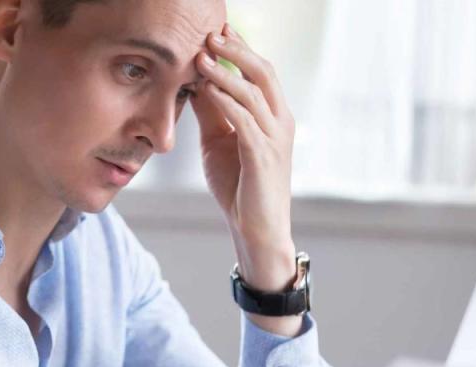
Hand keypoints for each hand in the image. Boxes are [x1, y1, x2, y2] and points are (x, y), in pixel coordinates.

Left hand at [191, 24, 301, 334]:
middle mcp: (280, 121)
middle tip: (212, 33)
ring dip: (225, 72)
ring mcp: (275, 138)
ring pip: (253, 93)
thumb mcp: (220, 141)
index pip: (260, 72)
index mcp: (273, 115)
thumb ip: (213, 112)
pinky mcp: (263, 156)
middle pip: (263, 72)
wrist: (255, 229)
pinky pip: (245, 121)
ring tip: (201, 57)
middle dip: (237, 50)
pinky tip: (207, 89)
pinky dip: (226, 101)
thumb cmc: (239, 185)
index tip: (218, 29)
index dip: (241, 48)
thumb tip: (195, 82)